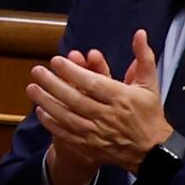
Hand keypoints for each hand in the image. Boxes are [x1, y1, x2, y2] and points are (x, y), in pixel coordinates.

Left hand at [27, 37, 170, 183]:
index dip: (73, 72)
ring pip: (68, 117)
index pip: (94, 83)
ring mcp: (99, 133)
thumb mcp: (149, 84)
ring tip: (31, 88)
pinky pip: (68, 135)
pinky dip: (52, 124)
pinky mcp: (92, 147)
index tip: (56, 60)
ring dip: (47, 103)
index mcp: (122, 98)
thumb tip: (140, 33)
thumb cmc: (149, 113)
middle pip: (76, 99)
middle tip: (36, 71)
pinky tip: (40, 111)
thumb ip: (144, 58)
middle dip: (53, 84)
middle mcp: (109, 116)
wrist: (153, 152)